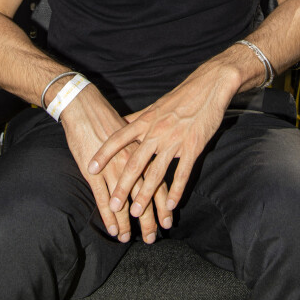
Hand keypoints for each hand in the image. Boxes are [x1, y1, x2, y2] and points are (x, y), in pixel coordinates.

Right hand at [61, 84, 169, 243]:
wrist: (86, 108)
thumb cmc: (108, 118)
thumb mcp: (132, 131)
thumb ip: (143, 146)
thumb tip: (152, 157)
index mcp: (143, 151)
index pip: (159, 182)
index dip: (164, 204)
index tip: (168, 222)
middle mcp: (132, 162)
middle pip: (144, 196)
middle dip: (149, 220)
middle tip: (152, 238)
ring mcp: (113, 168)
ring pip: (125, 202)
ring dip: (129, 223)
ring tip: (130, 239)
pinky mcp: (95, 172)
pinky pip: (103, 199)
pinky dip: (109, 217)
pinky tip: (113, 230)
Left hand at [88, 60, 236, 221]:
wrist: (209, 86)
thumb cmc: (181, 97)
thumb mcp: (155, 106)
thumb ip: (137, 118)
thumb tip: (118, 123)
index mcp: (146, 120)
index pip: (119, 138)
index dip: (104, 154)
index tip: (90, 168)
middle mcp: (157, 131)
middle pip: (135, 162)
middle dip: (123, 185)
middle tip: (113, 204)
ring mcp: (175, 140)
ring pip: (157, 172)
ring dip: (145, 194)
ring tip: (136, 212)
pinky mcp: (193, 146)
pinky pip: (182, 173)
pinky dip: (176, 190)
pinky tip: (170, 205)